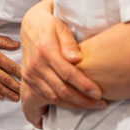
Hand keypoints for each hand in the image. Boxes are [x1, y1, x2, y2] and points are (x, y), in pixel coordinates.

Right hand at [0, 28, 22, 100]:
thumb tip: (17, 45)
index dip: (20, 74)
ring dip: (7, 92)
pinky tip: (1, 96)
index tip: (28, 78)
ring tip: (15, 98)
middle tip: (25, 93)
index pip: (11, 67)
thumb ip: (4, 41)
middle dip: (16, 87)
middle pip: (6, 79)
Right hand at [20, 0, 104, 119]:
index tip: (99, 93)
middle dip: (83, 100)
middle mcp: (36, 65)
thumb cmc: (50, 24)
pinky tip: (75, 104)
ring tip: (91, 105)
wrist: (30, 24)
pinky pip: (46, 97)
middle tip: (100, 103)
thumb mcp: (61, 27)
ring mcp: (30, 74)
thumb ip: (69, 42)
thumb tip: (76, 59)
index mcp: (45, 50)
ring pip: (54, 97)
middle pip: (61, 89)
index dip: (84, 85)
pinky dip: (62, 104)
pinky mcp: (28, 80)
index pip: (67, 73)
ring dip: (74, 105)